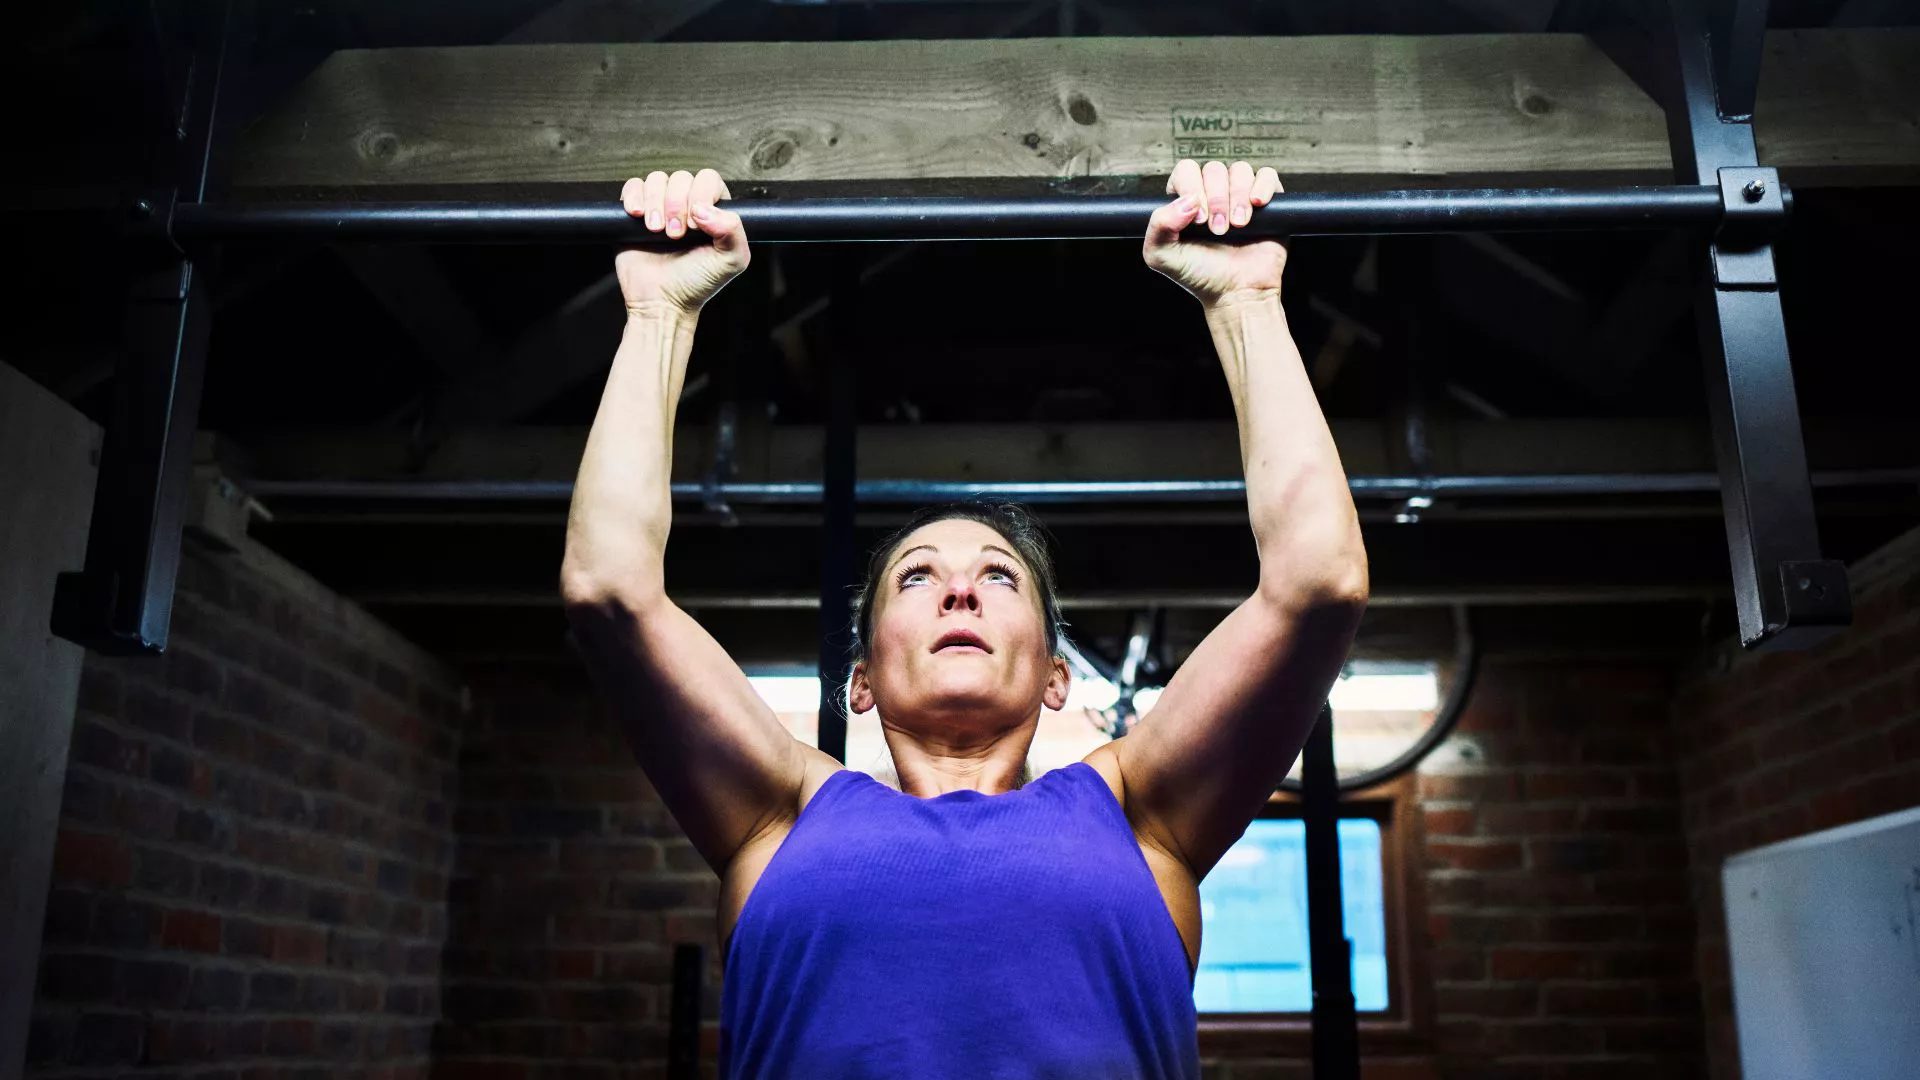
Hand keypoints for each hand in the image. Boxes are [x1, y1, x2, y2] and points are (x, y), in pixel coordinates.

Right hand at [616, 168, 749, 316]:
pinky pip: (633, 186)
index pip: (707, 179)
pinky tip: (639, 217)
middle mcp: (687, 205)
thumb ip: (733, 230)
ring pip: (657, 179)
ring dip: (656, 204)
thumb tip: (704, 208)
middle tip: (675, 235)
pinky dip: (635, 197)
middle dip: (676, 205)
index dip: (700, 196)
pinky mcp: (636, 213)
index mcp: (713, 211)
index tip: (696, 225)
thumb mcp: (731, 261)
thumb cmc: (697, 284)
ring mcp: (660, 207)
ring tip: (657, 231)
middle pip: (681, 178)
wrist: (662, 303)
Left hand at [1143, 159, 1285, 308]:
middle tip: (1218, 230)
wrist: (1236, 293)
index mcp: (1186, 201)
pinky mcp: (1267, 201)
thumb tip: (1187, 200)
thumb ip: (1159, 225)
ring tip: (1238, 226)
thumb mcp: (1161, 255)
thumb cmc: (1200, 276)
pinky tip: (1257, 206)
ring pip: (1240, 170)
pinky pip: (1266, 175)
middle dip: (1216, 200)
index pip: (1186, 171)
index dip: (1191, 188)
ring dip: (1237, 198)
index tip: (1197, 220)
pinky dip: (1261, 187)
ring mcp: (1240, 196)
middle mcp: (1213, 194)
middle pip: (1214, 169)